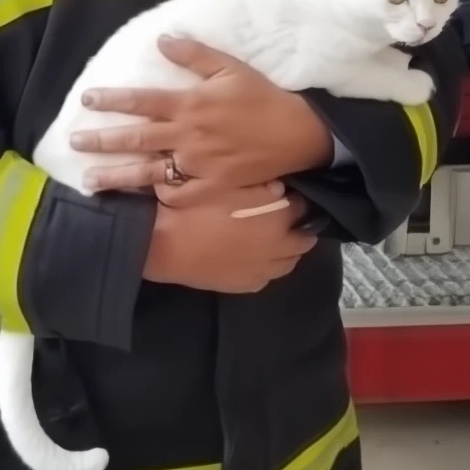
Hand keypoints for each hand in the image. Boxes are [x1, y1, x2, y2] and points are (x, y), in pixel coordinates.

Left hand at [72, 36, 332, 200]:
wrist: (296, 135)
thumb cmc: (262, 98)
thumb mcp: (230, 67)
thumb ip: (194, 54)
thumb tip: (162, 39)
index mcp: (189, 104)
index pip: (141, 101)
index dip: (112, 100)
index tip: (86, 100)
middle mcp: (187, 135)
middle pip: (136, 138)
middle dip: (101, 141)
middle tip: (74, 142)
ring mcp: (197, 164)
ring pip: (147, 172)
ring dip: (116, 176)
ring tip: (88, 182)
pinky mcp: (210, 186)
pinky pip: (177, 195)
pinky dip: (157, 196)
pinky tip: (139, 199)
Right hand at [143, 184, 317, 292]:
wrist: (165, 244)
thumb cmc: (196, 207)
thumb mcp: (226, 183)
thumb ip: (260, 185)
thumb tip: (281, 188)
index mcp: (278, 219)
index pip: (303, 207)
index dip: (297, 197)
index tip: (289, 191)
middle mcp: (279, 247)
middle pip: (304, 238)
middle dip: (301, 225)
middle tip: (287, 213)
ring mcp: (264, 270)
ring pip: (291, 261)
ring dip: (289, 248)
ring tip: (275, 235)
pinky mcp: (247, 285)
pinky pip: (270, 275)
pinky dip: (271, 264)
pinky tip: (258, 255)